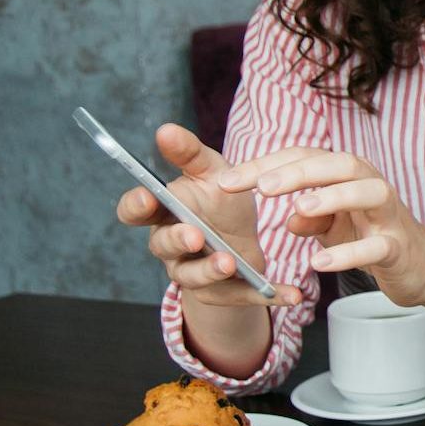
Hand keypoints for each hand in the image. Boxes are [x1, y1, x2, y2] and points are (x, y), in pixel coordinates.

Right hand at [115, 124, 300, 307]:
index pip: (134, 211)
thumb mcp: (211, 171)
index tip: (148, 198)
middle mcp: (170, 245)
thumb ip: (189, 153)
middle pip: (163, 245)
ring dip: (209, 270)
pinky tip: (290, 294)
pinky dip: (265, 295)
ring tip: (229, 262)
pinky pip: (239, 296)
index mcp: (163, 211)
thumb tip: (165, 129)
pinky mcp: (220, 292)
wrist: (243, 236)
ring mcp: (192, 271)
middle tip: (195, 235)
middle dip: (178, 240)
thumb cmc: (219, 198)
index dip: (136, 206)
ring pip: (192, 276)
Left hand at [216, 148, 424, 305]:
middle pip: (338, 163)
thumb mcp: (332, 226)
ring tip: (298, 209)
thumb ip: (309, 218)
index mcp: (348, 175)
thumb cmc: (370, 235)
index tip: (226, 183)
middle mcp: (371, 184)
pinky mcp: (399, 247)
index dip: (264, 167)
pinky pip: (377, 246)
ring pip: (368, 192)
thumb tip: (287, 217)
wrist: (419, 266)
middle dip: (299, 171)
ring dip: (333, 197)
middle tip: (261, 187)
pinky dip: (348, 254)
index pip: (304, 158)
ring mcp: (389, 215)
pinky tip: (319, 263)